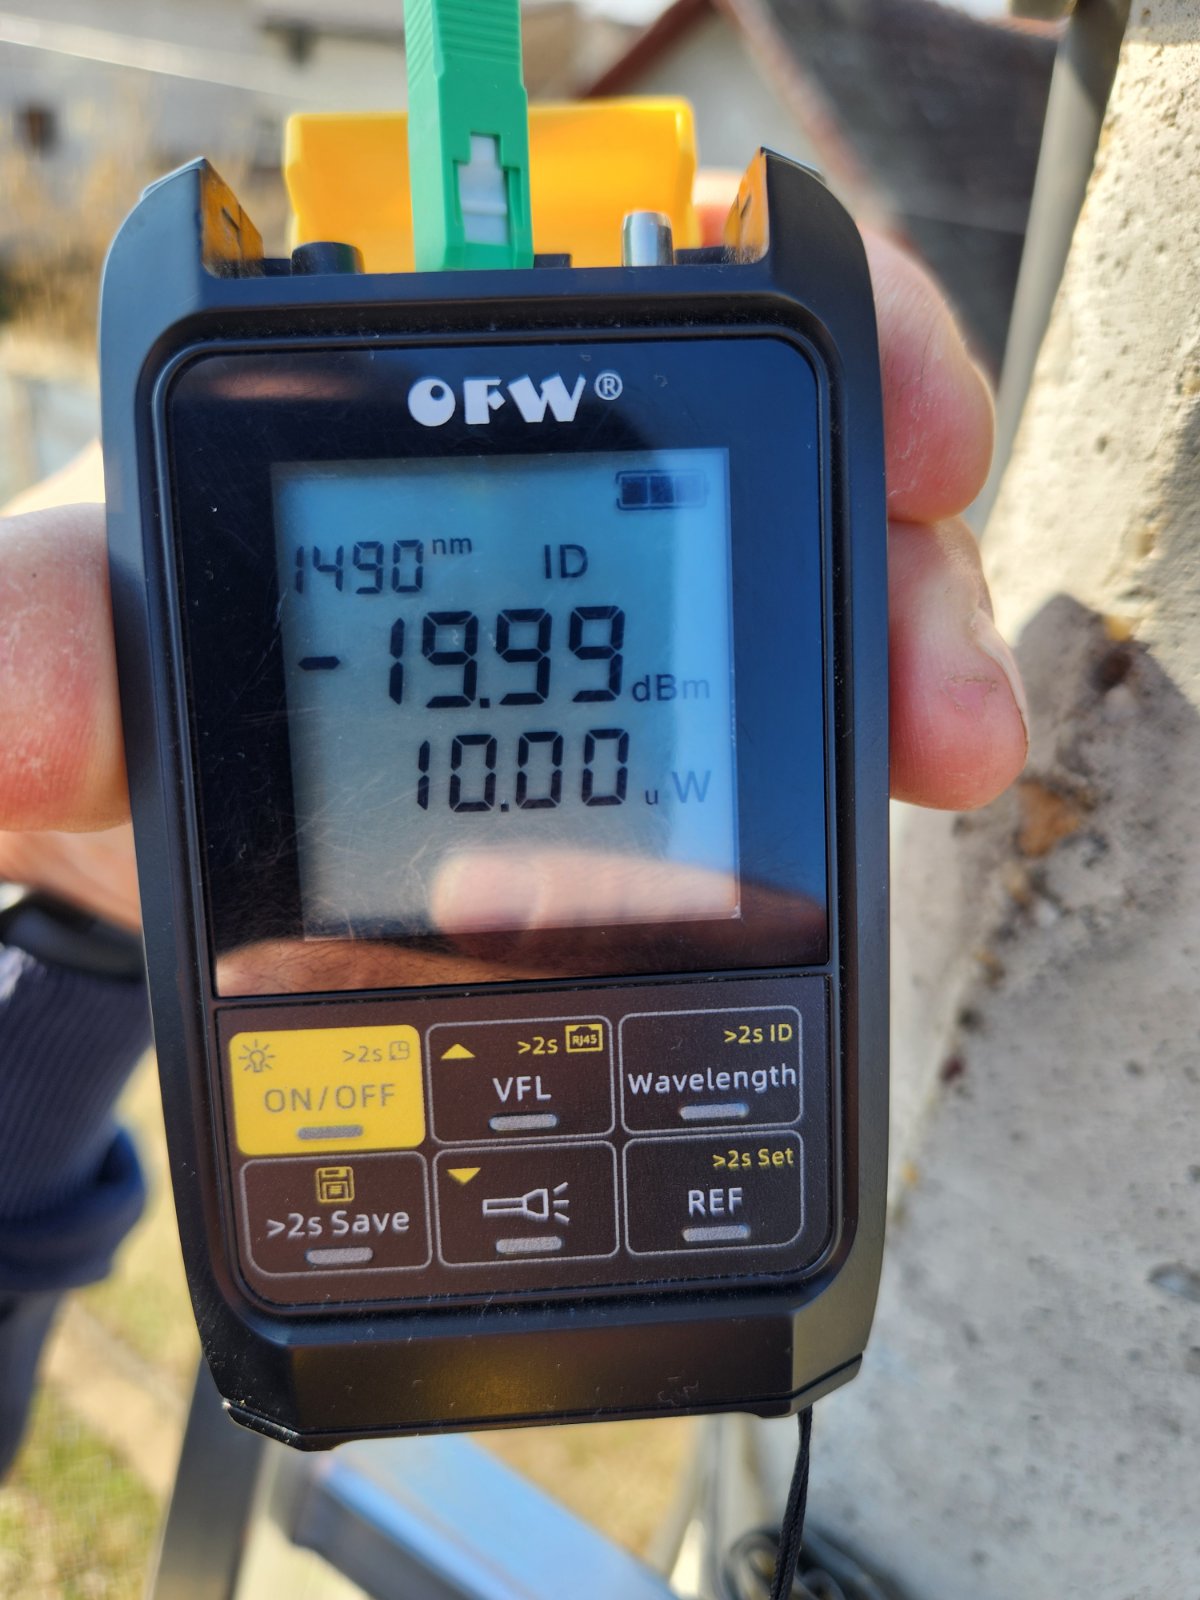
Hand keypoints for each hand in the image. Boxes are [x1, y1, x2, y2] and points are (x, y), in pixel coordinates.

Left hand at [0, 227, 1024, 935]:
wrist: (171, 859)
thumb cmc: (136, 711)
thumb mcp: (73, 667)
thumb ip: (34, 656)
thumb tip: (32, 705)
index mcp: (440, 410)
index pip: (658, 294)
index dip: (815, 316)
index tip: (900, 422)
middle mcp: (562, 495)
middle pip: (787, 468)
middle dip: (897, 555)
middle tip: (933, 678)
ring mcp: (627, 634)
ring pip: (818, 610)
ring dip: (901, 675)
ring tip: (937, 753)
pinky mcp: (656, 763)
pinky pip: (779, 752)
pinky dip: (835, 790)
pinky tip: (855, 842)